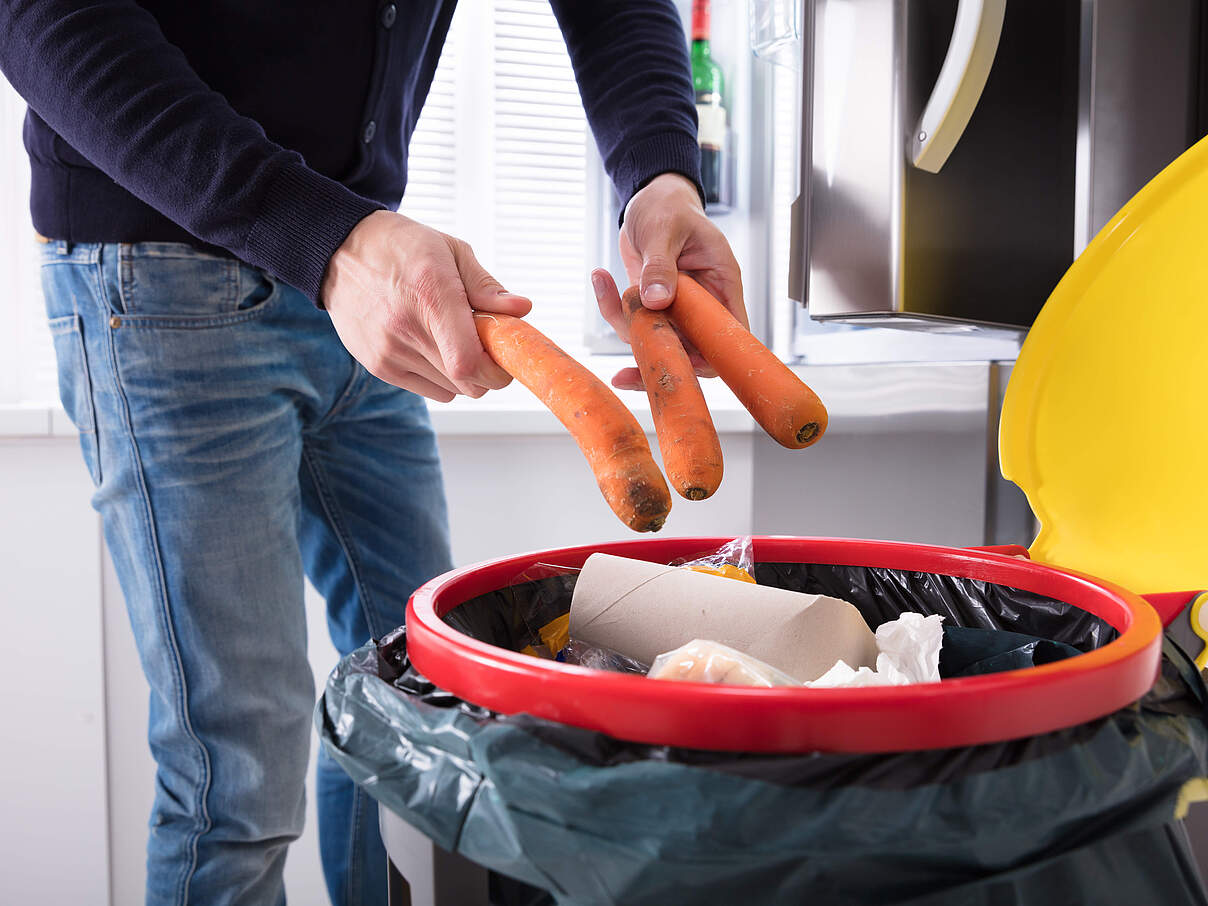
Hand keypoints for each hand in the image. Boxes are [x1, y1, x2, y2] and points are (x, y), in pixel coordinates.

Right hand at [320, 210, 530, 401]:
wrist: (340, 254)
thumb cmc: (402, 249)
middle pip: (467, 382)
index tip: (506, 357)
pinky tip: (432, 347)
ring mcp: (388, 351)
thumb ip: (487, 286)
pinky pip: (429, 391)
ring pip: (451, 390)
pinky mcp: (378, 366)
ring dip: (464, 374)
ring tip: (453, 339)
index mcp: (431, 293)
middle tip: (487, 347)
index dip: (497, 370)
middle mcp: (406, 328)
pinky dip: (442, 377)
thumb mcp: (450, 251)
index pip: (469, 361)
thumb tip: (522, 309)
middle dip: (488, 372)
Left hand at [592, 172, 745, 389]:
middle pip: (692, 351)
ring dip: (625, 327)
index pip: (730, 334)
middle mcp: (702, 303)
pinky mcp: (652, 308)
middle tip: (623, 375)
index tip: (682, 364)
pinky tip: (600, 278)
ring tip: (603, 284)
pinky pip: (633, 324)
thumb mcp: (666, 229)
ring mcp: (676, 309)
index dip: (713, 357)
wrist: (650, 200)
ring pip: (657, 342)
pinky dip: (611, 308)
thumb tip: (656, 300)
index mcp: (722, 283)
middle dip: (658, 363)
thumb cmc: (669, 207)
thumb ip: (661, 265)